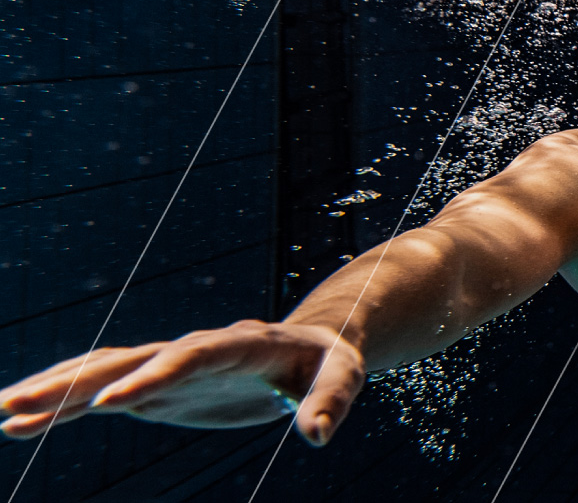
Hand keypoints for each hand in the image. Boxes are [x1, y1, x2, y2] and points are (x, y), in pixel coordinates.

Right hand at [0, 320, 364, 446]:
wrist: (309, 347)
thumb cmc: (329, 362)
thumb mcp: (342, 376)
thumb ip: (330, 401)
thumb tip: (316, 435)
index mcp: (241, 342)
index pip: (191, 354)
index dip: (156, 375)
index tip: (116, 401)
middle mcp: (195, 349)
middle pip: (131, 357)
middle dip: (79, 380)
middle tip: (22, 403)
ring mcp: (170, 367)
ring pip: (106, 371)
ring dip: (56, 390)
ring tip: (5, 413)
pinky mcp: (158, 387)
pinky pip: (104, 392)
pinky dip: (64, 405)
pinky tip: (21, 424)